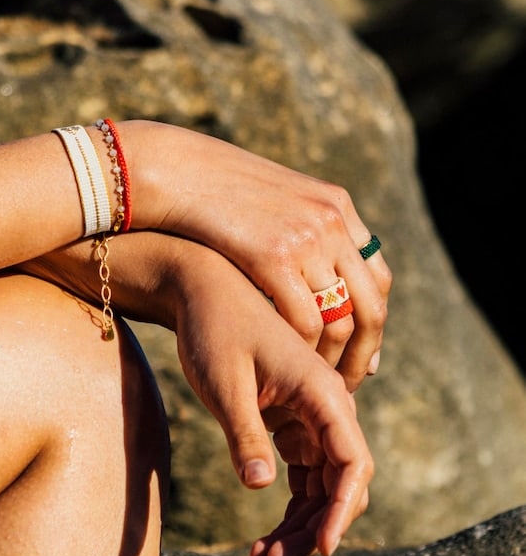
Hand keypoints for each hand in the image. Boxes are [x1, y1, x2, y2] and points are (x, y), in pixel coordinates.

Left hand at [21, 232, 373, 555]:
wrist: (203, 292)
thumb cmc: (213, 330)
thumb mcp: (224, 384)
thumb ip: (245, 435)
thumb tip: (262, 486)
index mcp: (320, 389)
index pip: (351, 459)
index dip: (342, 509)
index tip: (318, 548)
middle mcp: (325, 402)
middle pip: (340, 479)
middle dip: (315, 525)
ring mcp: (310, 411)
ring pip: (322, 481)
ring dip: (301, 520)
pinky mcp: (291, 418)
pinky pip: (302, 470)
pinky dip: (290, 501)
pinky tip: (265, 530)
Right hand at [119, 120, 391, 391]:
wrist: (178, 170)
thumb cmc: (219, 192)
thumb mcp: (275, 204)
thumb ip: (303, 236)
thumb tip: (318, 279)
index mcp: (337, 208)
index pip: (378, 279)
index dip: (372, 324)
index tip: (360, 356)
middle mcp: (332, 223)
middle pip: (371, 306)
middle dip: (363, 354)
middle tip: (348, 385)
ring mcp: (306, 239)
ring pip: (340, 320)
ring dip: (331, 361)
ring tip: (314, 383)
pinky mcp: (273, 256)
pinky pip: (303, 320)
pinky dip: (300, 351)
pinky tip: (285, 364)